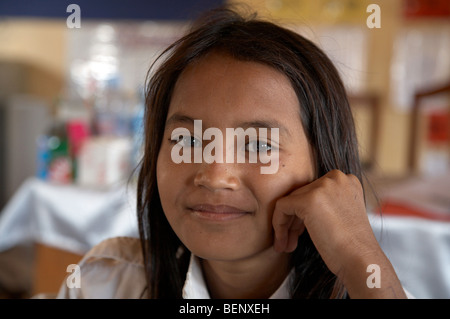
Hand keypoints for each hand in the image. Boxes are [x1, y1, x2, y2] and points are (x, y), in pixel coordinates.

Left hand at [272, 169, 406, 297]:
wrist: (360, 260)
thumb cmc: (352, 246)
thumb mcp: (341, 215)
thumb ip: (324, 204)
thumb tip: (296, 208)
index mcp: (347, 180)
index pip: (314, 191)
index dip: (304, 214)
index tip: (300, 233)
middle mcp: (336, 178)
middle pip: (302, 195)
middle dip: (294, 221)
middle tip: (290, 242)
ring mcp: (323, 186)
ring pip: (290, 201)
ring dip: (286, 225)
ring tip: (285, 246)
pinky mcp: (308, 199)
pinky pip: (281, 207)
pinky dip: (278, 224)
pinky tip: (282, 242)